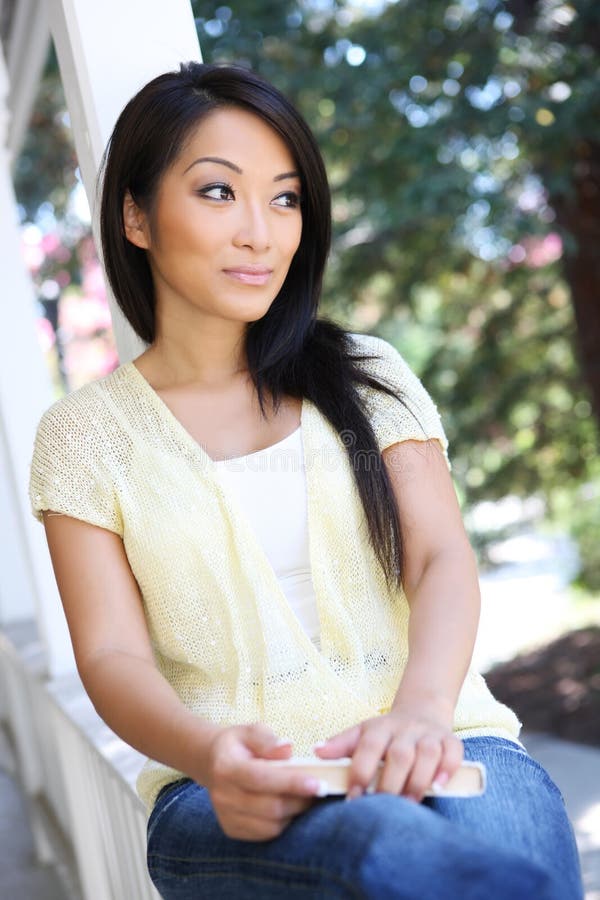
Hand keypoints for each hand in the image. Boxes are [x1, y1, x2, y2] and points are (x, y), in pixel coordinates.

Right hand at [203, 723, 321, 840]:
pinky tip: (291, 808)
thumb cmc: (239, 744)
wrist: (214, 762)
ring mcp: (226, 816)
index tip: (318, 784)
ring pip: (270, 825)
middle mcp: (222, 795)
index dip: (291, 782)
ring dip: (294, 813)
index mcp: (226, 767)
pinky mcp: (232, 830)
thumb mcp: (251, 731)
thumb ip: (268, 740)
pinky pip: (265, 834)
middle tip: (321, 790)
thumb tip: (287, 749)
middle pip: (269, 806)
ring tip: (308, 798)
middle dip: (300, 800)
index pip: (262, 778)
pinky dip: (284, 823)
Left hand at [314, 705, 462, 802]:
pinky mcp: (450, 740)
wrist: (421, 712)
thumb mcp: (361, 733)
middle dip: (390, 784)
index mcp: (379, 727)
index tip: (353, 798)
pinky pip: (453, 753)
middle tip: (381, 809)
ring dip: (418, 781)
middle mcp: (405, 728)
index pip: (369, 747)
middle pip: (399, 754)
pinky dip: (447, 769)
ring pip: (427, 754)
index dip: (361, 772)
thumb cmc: (386, 733)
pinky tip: (438, 786)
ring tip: (408, 804)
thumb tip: (317, 752)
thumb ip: (341, 744)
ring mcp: (429, 734)